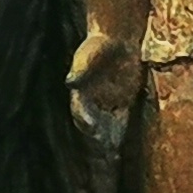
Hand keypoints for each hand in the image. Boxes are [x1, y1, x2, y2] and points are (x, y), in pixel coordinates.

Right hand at [67, 29, 140, 150]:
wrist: (116, 41)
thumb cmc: (99, 45)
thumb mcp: (89, 54)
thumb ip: (81, 68)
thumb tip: (70, 82)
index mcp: (81, 89)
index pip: (81, 109)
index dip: (86, 119)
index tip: (92, 128)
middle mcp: (92, 98)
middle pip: (92, 121)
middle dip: (96, 134)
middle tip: (103, 145)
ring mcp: (107, 101)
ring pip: (106, 124)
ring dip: (108, 137)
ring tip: (112, 151)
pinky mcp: (122, 101)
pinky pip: (120, 119)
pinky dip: (120, 130)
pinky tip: (123, 142)